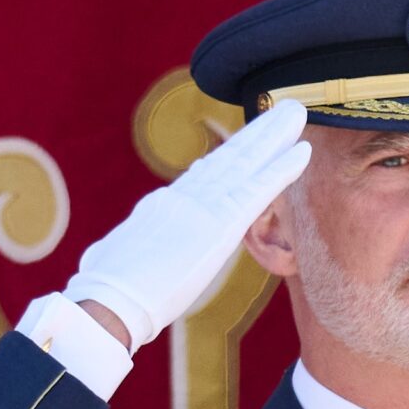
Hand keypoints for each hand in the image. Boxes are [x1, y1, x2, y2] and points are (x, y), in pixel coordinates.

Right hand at [63, 97, 310, 351]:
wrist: (108, 300)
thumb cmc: (106, 293)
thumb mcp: (120, 257)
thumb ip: (134, 245)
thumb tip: (125, 247)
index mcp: (162, 207)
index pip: (202, 176)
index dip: (228, 156)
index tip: (248, 140)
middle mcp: (183, 198)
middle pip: (227, 158)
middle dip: (257, 133)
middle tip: (285, 108)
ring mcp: (200, 207)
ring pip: (244, 162)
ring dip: (274, 137)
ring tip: (297, 112)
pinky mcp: (218, 224)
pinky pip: (257, 190)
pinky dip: (281, 169)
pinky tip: (303, 152)